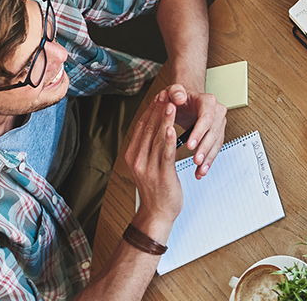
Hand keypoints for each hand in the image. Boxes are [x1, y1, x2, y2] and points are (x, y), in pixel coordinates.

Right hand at [126, 92, 182, 234]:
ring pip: (158, 138)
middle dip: (158, 109)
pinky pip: (166, 154)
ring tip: (170, 104)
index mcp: (132, 156)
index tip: (157, 96)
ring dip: (165, 119)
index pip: (141, 127)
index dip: (150, 110)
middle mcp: (138, 160)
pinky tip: (174, 128)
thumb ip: (147, 148)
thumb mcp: (146, 166)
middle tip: (165, 93)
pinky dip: (170, 140)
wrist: (156, 213)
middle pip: (148, 129)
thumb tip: (152, 129)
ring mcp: (148, 168)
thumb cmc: (155, 191)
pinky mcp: (162, 175)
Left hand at [164, 84, 226, 179]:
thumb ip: (175, 91)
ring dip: (208, 158)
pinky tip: (201, 170)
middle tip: (196, 160)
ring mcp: (218, 124)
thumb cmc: (179, 96)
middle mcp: (217, 112)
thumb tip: (179, 97)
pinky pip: (214, 149)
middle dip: (204, 149)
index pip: (206, 118)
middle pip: (213, 133)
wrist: (185, 100)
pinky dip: (208, 160)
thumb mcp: (174, 91)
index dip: (199, 132)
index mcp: (208, 101)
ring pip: (216, 143)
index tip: (190, 145)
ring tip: (199, 170)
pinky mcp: (217, 134)